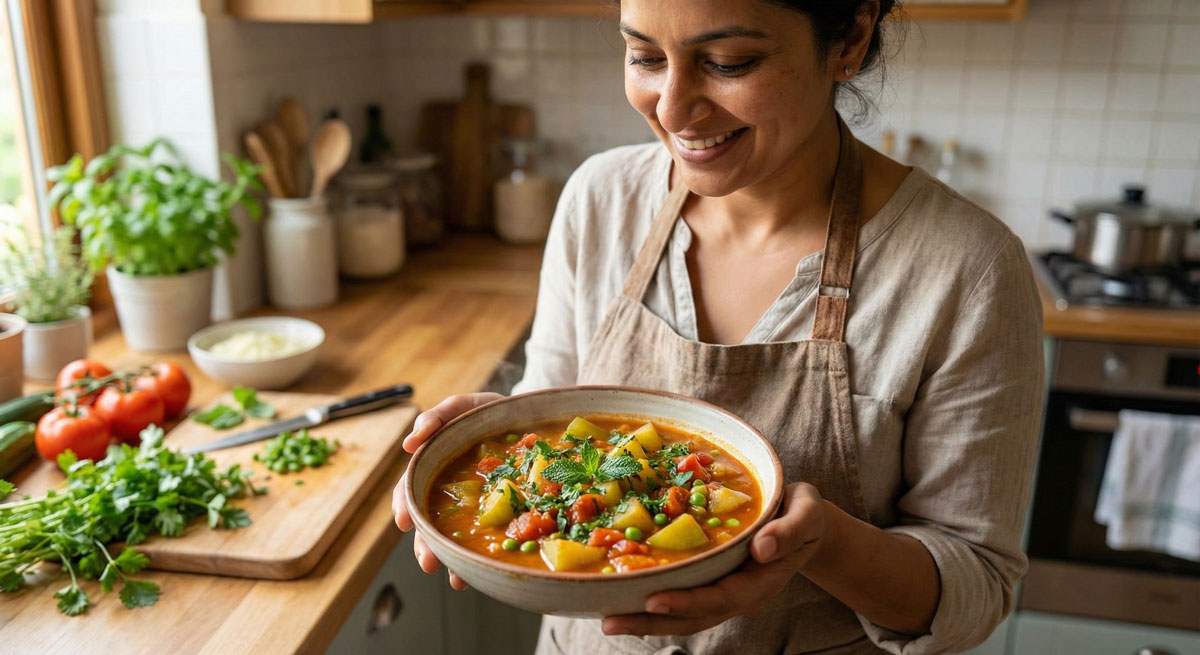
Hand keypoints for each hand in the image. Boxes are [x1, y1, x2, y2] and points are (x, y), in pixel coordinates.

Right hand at [391, 392, 503, 590]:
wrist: (528, 414)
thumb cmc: (488, 411)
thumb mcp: (462, 406)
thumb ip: (436, 418)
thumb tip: (408, 444)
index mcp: (434, 465)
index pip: (410, 488)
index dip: (405, 505)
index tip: (405, 522)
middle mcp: (448, 489)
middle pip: (430, 520)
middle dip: (426, 544)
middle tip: (429, 563)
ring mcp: (473, 503)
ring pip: (454, 534)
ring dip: (450, 558)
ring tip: (454, 578)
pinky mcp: (498, 512)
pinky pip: (487, 536)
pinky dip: (478, 556)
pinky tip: (477, 573)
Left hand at [602, 482, 830, 636]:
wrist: (806, 525)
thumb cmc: (805, 514)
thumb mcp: (808, 513)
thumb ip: (791, 529)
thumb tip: (763, 547)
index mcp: (761, 581)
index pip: (721, 597)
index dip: (687, 602)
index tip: (654, 601)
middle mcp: (740, 594)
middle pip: (694, 617)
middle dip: (652, 622)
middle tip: (610, 622)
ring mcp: (726, 593)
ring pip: (683, 616)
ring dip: (646, 621)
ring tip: (607, 620)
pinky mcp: (714, 584)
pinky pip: (682, 599)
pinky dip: (653, 606)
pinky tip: (624, 599)